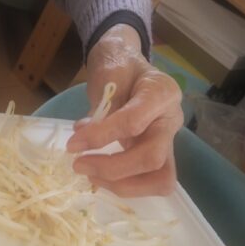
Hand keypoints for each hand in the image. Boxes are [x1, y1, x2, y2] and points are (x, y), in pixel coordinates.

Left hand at [66, 24, 182, 196]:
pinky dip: (126, 185)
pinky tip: (100, 176)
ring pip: (161, 178)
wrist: (126, 61)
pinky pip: (151, 181)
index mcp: (162, 91)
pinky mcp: (160, 153)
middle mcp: (172, 118)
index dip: (101, 137)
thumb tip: (83, 138)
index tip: (72, 145)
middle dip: (114, 168)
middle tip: (79, 165)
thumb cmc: (117, 64)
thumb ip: (101, 107)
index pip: (134, 122)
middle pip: (153, 157)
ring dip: (124, 185)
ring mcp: (170, 139)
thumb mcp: (107, 75)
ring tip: (91, 175)